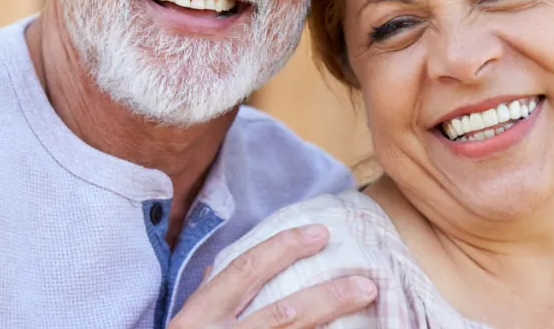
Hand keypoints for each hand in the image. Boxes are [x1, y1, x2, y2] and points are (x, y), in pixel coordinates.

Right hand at [169, 225, 377, 327]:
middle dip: (328, 296)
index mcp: (198, 317)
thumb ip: (208, 296)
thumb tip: (219, 265)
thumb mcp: (187, 324)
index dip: (283, 248)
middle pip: (284, 314)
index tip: (321, 233)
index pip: (244, 272)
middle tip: (366, 284)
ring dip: (332, 322)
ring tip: (365, 306)